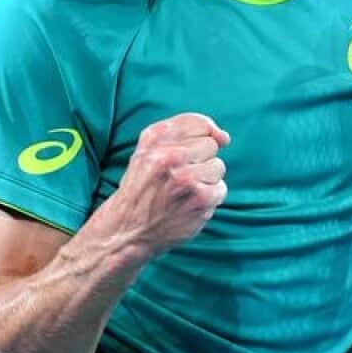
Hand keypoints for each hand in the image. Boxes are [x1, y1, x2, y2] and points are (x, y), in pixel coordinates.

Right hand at [92, 112, 230, 260]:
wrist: (127, 229)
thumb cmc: (141, 187)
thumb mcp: (147, 150)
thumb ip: (183, 133)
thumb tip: (224, 137)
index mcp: (154, 140)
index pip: (198, 123)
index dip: (204, 134)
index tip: (197, 150)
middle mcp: (169, 157)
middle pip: (211, 145)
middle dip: (200, 160)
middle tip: (180, 177)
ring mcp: (186, 179)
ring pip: (218, 166)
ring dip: (206, 180)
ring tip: (184, 191)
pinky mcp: (201, 199)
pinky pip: (220, 188)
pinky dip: (209, 198)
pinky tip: (190, 204)